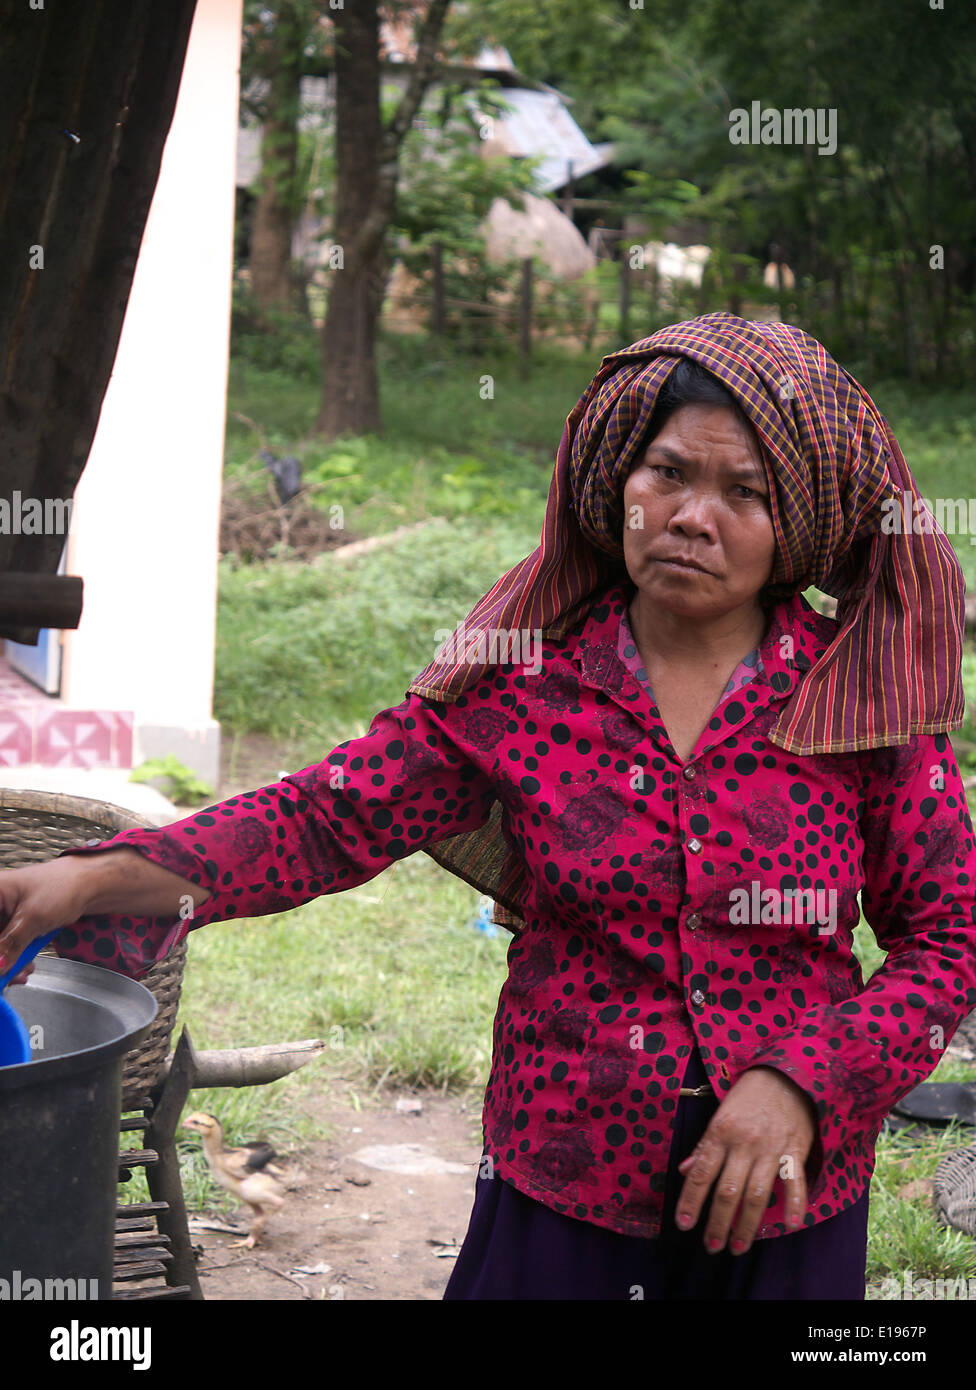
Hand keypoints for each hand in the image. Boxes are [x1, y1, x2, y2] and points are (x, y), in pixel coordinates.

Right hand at [0, 859, 91, 982]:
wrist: (90, 885)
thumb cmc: (63, 887)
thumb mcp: (33, 917)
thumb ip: (10, 944)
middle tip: (6, 978)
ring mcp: (3, 915)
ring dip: (5, 964)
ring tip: (20, 974)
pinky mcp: (14, 925)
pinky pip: (6, 947)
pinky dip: (13, 959)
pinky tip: (24, 967)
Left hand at [673, 1065, 816, 1254]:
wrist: (786, 1074)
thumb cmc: (748, 1095)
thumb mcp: (720, 1114)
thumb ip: (704, 1146)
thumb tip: (685, 1171)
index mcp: (720, 1132)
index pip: (701, 1173)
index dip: (691, 1201)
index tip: (684, 1225)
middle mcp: (743, 1143)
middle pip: (727, 1191)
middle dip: (718, 1223)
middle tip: (711, 1246)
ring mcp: (770, 1148)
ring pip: (757, 1194)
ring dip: (747, 1225)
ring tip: (738, 1246)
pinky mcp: (795, 1151)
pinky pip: (795, 1182)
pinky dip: (795, 1204)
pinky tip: (791, 1225)